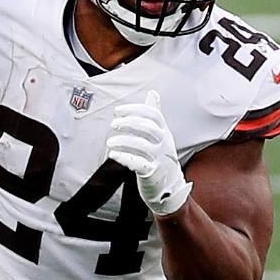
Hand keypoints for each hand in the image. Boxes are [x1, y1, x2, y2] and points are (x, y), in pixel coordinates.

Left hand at [108, 90, 191, 216]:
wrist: (168, 186)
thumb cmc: (160, 156)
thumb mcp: (161, 135)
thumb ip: (155, 115)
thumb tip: (153, 93)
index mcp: (165, 132)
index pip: (153, 115)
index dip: (135, 110)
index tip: (118, 111)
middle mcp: (164, 143)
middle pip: (149, 128)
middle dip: (129, 123)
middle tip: (114, 124)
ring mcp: (160, 158)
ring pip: (142, 146)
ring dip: (123, 141)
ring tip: (110, 142)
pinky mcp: (153, 173)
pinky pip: (139, 163)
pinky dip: (125, 158)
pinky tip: (113, 155)